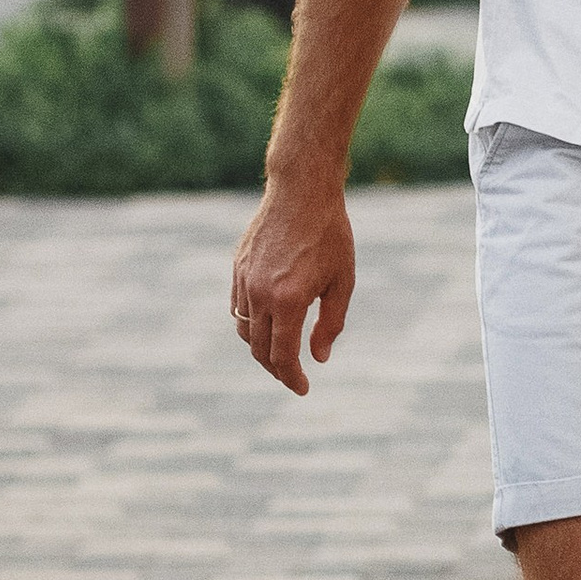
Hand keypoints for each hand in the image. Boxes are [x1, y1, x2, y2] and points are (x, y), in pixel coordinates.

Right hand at [230, 175, 356, 395]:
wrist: (302, 190)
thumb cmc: (330, 234)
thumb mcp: (342, 280)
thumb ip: (330, 323)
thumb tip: (318, 358)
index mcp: (289, 300)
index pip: (283, 356)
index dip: (292, 377)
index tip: (303, 388)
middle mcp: (260, 294)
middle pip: (259, 349)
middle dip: (276, 369)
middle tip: (292, 376)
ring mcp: (244, 281)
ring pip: (245, 330)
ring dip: (260, 347)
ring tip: (280, 352)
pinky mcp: (237, 268)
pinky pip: (238, 307)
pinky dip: (250, 323)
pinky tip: (267, 323)